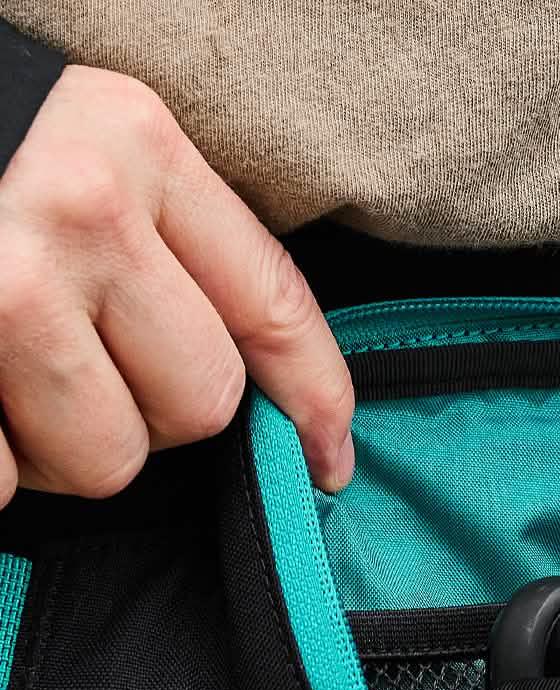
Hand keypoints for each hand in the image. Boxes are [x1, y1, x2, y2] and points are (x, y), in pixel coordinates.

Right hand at [0, 66, 353, 507]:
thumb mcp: (85, 162)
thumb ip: (174, 256)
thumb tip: (273, 404)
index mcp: (133, 144)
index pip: (273, 302)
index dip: (317, 399)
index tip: (329, 462)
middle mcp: (74, 206)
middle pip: (199, 404)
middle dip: (150, 417)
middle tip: (79, 371)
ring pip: (107, 459)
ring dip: (62, 447)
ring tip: (8, 383)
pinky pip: (5, 479)